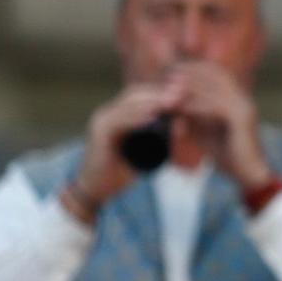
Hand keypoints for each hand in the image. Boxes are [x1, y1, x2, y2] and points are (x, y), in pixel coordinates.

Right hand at [68, 83, 179, 220]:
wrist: (96, 189)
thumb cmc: (121, 171)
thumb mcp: (144, 151)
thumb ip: (159, 139)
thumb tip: (182, 127)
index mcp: (117, 114)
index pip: (140, 95)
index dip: (161, 91)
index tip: (185, 92)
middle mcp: (107, 113)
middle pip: (135, 95)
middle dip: (160, 92)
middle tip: (183, 93)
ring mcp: (102, 121)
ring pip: (129, 105)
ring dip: (152, 101)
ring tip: (174, 102)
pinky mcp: (99, 133)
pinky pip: (119, 120)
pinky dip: (137, 117)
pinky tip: (153, 115)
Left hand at [166, 61, 272, 191]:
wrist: (249, 176)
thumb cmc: (227, 156)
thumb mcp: (204, 132)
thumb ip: (191, 117)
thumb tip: (171, 105)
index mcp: (237, 100)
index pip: (215, 73)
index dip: (193, 69)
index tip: (170, 71)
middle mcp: (242, 99)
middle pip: (215, 74)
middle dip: (191, 72)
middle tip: (168, 75)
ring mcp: (244, 108)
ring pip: (215, 87)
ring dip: (190, 87)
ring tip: (170, 89)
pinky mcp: (242, 119)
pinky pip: (216, 106)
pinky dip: (197, 105)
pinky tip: (181, 108)